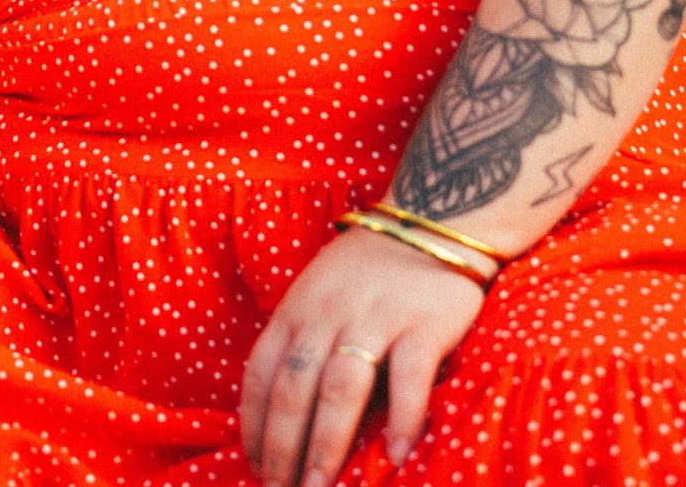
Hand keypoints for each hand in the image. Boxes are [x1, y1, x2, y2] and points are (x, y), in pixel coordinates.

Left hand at [239, 225, 488, 486]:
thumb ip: (304, 346)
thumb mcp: (318, 295)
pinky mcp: (423, 325)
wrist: (431, 225)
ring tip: (319, 486)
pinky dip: (401, 418)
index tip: (254, 465)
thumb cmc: (367, 271)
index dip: (254, 424)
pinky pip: (408, 377)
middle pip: (294, 389)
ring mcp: (375, 318)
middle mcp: (328, 314)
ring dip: (326, 444)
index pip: (260, 373)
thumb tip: (289, 418)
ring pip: (340, 388)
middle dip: (283, 447)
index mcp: (296, 308)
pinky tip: (394, 455)